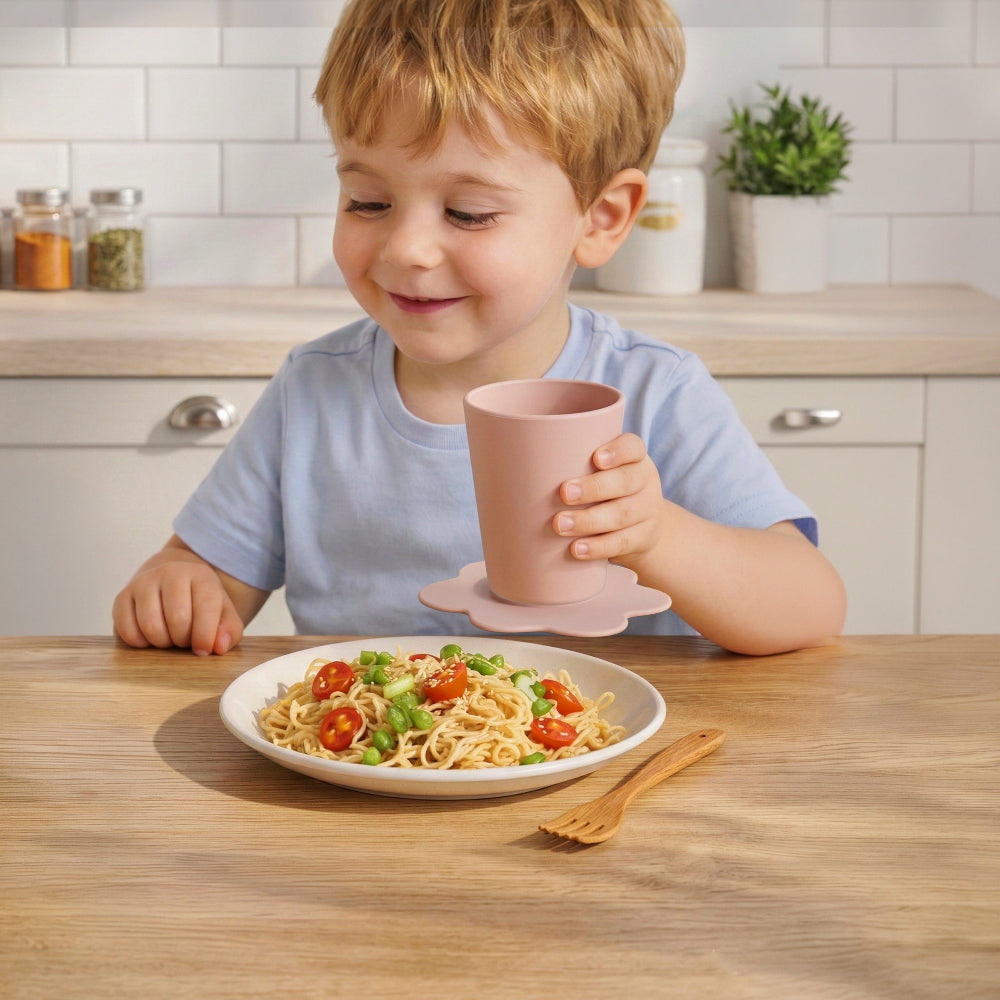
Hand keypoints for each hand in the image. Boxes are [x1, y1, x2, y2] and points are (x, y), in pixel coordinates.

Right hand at [112, 547, 245, 655]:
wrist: (173, 579)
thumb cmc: (201, 602)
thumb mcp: (224, 613)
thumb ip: (229, 630)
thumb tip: (219, 646)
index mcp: (200, 575)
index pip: (206, 608)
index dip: (206, 636)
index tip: (204, 649)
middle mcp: (170, 573)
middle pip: (178, 620)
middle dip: (183, 640)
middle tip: (185, 639)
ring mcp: (143, 583)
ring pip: (151, 627)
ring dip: (162, 643)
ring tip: (170, 636)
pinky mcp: (122, 596)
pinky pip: (128, 631)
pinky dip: (141, 643)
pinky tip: (151, 637)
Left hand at [553, 433, 665, 566]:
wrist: (643, 529)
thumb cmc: (606, 493)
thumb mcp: (600, 474)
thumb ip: (575, 467)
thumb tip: (518, 470)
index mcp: (634, 458)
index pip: (632, 447)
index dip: (617, 451)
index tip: (596, 458)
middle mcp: (644, 481)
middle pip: (625, 481)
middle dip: (593, 488)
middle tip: (563, 493)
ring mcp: (648, 510)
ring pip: (622, 514)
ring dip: (589, 521)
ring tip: (560, 525)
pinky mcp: (644, 537)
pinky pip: (622, 542)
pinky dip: (598, 547)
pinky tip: (577, 549)